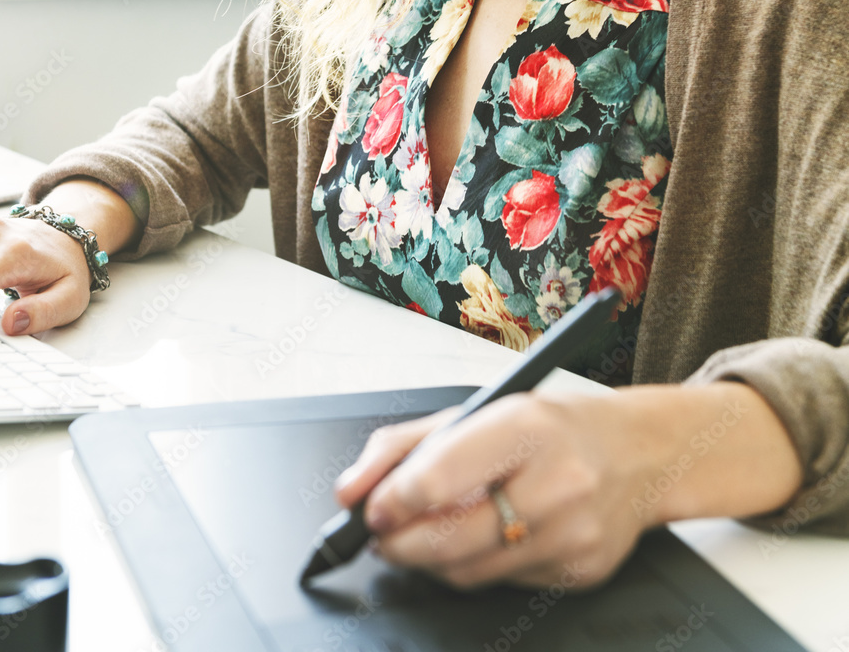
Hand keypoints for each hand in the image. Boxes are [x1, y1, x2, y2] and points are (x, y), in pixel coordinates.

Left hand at [334, 384, 803, 590]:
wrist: (641, 452)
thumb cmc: (555, 424)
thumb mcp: (480, 409)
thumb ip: (407, 445)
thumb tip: (351, 489)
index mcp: (526, 425)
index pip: (442, 475)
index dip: (392, 499)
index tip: (370, 506)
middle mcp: (558, 480)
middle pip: (451, 538)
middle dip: (399, 542)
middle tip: (382, 532)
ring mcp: (574, 533)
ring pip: (470, 571)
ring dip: (431, 558)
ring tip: (425, 531)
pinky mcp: (581, 572)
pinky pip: (503, 584)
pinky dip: (476, 566)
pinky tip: (482, 537)